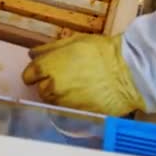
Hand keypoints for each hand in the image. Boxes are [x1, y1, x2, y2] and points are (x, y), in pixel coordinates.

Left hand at [22, 33, 145, 115]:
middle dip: (49, 84)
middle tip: (66, 76)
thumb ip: (50, 49)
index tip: (44, 71)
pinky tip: (84, 96)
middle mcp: (51, 86)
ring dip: (60, 95)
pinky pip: (67, 110)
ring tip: (77, 86)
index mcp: (47, 66)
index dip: (36, 73)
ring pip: (53, 101)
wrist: (127, 72)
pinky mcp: (76, 114)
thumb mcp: (74, 41)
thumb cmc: (103, 52)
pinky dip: (72, 105)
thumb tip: (33, 54)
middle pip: (40, 89)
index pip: (28, 75)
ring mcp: (63, 102)